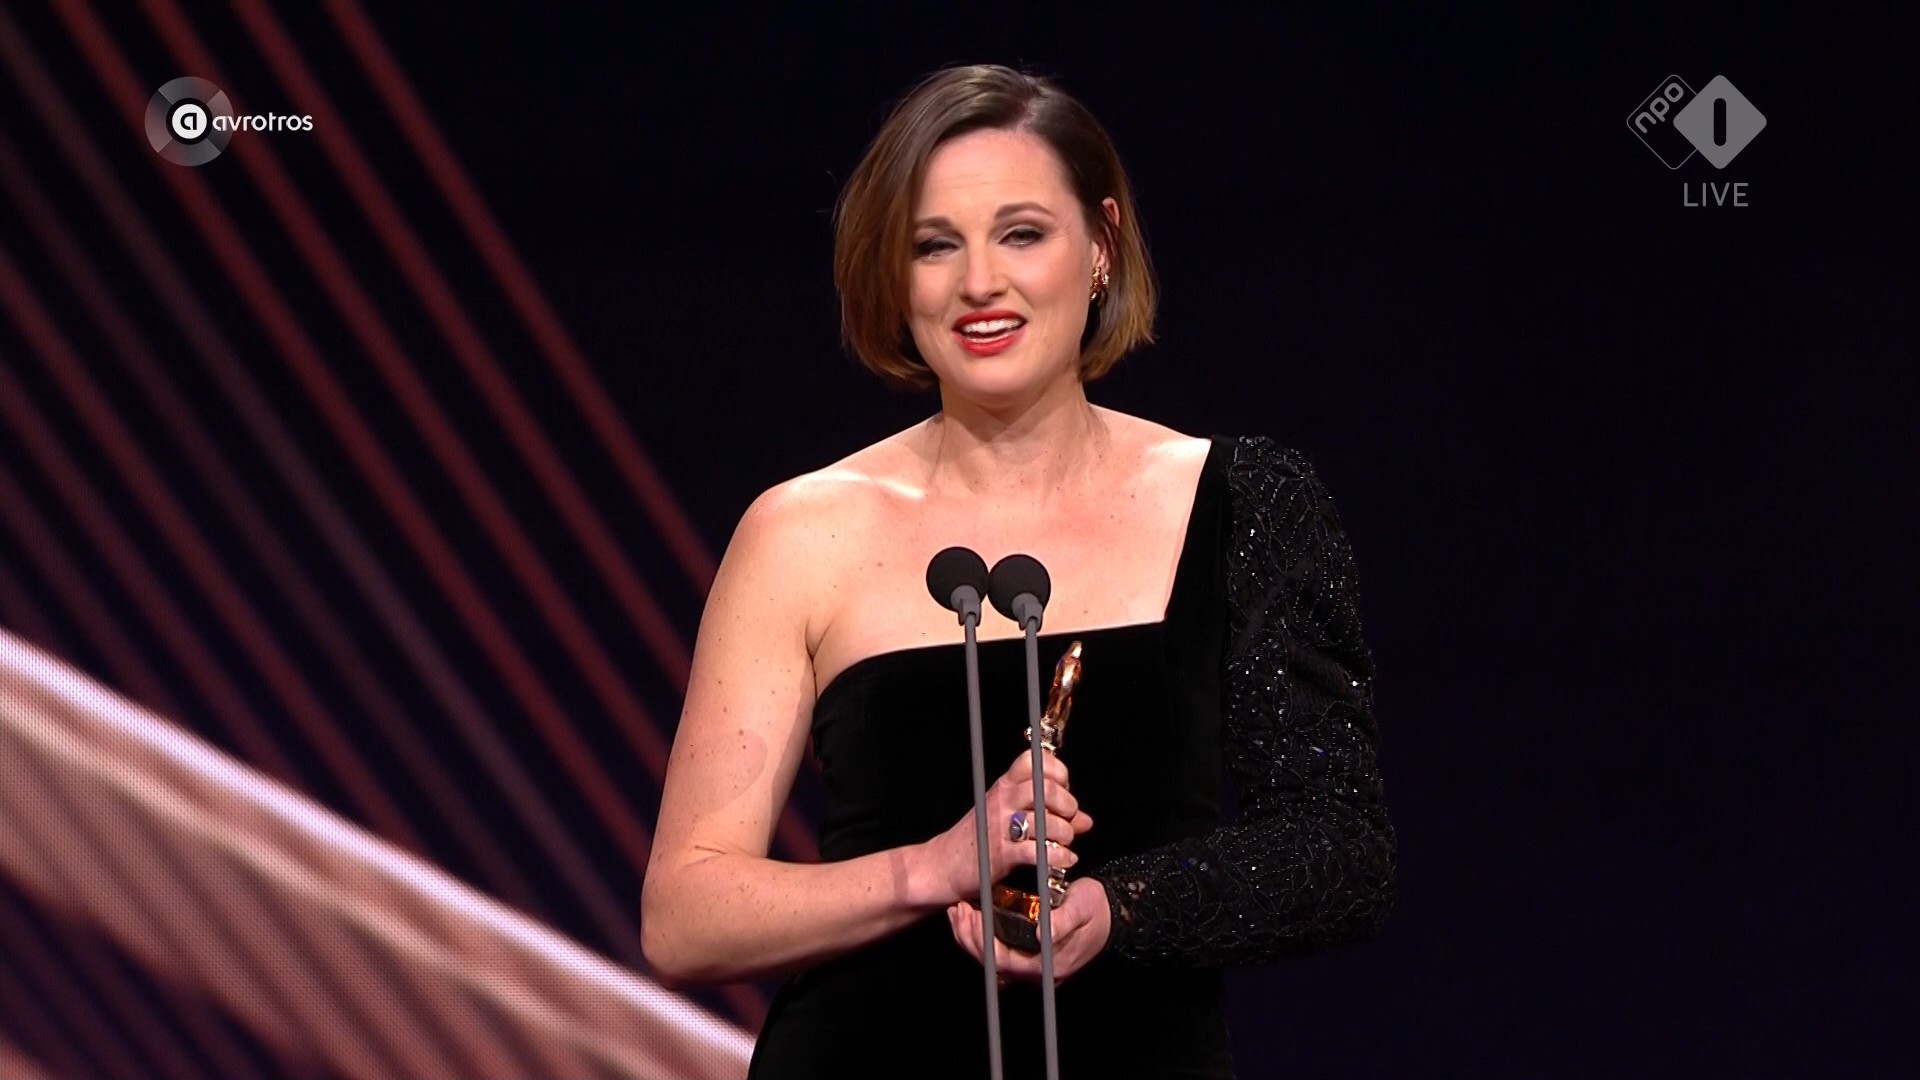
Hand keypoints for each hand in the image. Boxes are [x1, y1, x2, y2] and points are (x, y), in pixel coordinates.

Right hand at [922, 750, 1093, 905]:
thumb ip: (1050, 815)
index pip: (1034, 761)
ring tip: (1064, 842)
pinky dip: (1057, 856)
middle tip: (1068, 818)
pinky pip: (1038, 851)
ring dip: (1064, 834)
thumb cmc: (980, 838)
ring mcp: (1000, 826)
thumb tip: (1085, 820)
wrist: (944, 864)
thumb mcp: (1009, 818)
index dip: (1056, 771)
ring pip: (1045, 820)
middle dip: (1067, 805)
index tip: (1063, 787)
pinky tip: (1063, 859)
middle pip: (1045, 788)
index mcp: (1004, 785)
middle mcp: (1002, 800)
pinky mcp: (1001, 854)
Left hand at [946, 877, 1111, 986]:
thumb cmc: (1096, 908)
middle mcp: (1037, 972)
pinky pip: (998, 953)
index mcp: (1048, 965)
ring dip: (971, 938)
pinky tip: (974, 917)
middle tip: (957, 909)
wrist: (1112, 914)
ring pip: (991, 960)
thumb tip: (1042, 933)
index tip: (971, 914)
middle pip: (991, 964)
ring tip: (959, 911)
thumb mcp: (1081, 907)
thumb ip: (1062, 921)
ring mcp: (1032, 966)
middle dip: (969, 937)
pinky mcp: (1029, 956)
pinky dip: (983, 937)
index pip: (1003, 961)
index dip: (982, 941)